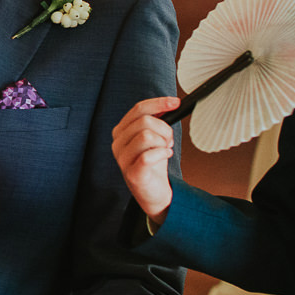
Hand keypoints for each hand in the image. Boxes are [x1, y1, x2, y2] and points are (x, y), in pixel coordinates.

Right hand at [111, 97, 178, 224]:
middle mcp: (118, 143)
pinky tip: (165, 155)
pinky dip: (162, 153)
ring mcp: (122, 159)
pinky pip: (148, 155)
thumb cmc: (153, 164)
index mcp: (121, 131)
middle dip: (164, 129)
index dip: (159, 103)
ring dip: (163, 142)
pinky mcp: (132, 173)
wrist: (153, 192)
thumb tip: (170, 104)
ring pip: (146, 136)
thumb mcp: (154, 138)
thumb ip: (156, 121)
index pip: (138, 109)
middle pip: (144, 121)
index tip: (176, 103)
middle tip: (168, 140)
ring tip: (164, 149)